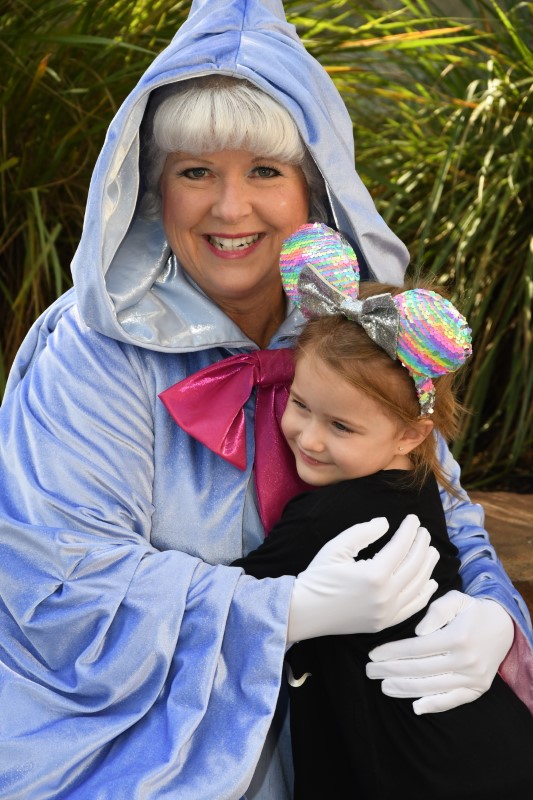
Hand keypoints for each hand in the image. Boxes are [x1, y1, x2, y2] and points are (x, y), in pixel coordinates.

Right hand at [287, 514, 438, 644]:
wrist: (305, 611)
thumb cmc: (318, 576)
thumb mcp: (337, 548)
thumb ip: (363, 532)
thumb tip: (385, 523)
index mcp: (375, 574)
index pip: (401, 547)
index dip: (409, 530)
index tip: (413, 518)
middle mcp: (386, 595)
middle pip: (414, 565)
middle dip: (421, 545)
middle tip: (423, 531)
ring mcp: (388, 612)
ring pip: (418, 585)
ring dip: (427, 566)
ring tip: (431, 550)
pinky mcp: (385, 623)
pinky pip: (413, 607)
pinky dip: (425, 593)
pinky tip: (430, 581)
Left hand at [366, 590, 513, 713]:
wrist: (504, 626)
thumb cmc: (472, 611)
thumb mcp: (456, 599)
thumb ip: (436, 611)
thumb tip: (418, 632)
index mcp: (456, 637)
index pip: (416, 649)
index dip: (391, 653)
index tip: (372, 655)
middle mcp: (465, 660)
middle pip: (419, 670)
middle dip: (390, 671)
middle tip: (369, 671)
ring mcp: (472, 677)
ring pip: (432, 687)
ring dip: (404, 689)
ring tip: (384, 686)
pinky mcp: (478, 689)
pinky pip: (453, 701)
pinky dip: (433, 705)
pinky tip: (415, 706)